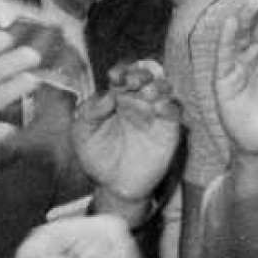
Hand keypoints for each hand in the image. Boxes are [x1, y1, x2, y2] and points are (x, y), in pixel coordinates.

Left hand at [71, 59, 181, 211]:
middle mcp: (137, 100)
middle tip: (133, 81)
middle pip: (146, 76)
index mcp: (116, 96)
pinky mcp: (168, 129)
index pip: (123, 74)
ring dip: (158, 87)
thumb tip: (108, 94)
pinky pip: (175, 111)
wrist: (113, 186)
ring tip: (147, 94)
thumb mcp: (82, 134)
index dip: (122, 71)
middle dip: (141, 74)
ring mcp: (154, 113)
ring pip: (164, 89)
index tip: (115, 78)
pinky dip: (169, 106)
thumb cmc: (97, 156)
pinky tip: (159, 110)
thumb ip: (89, 112)